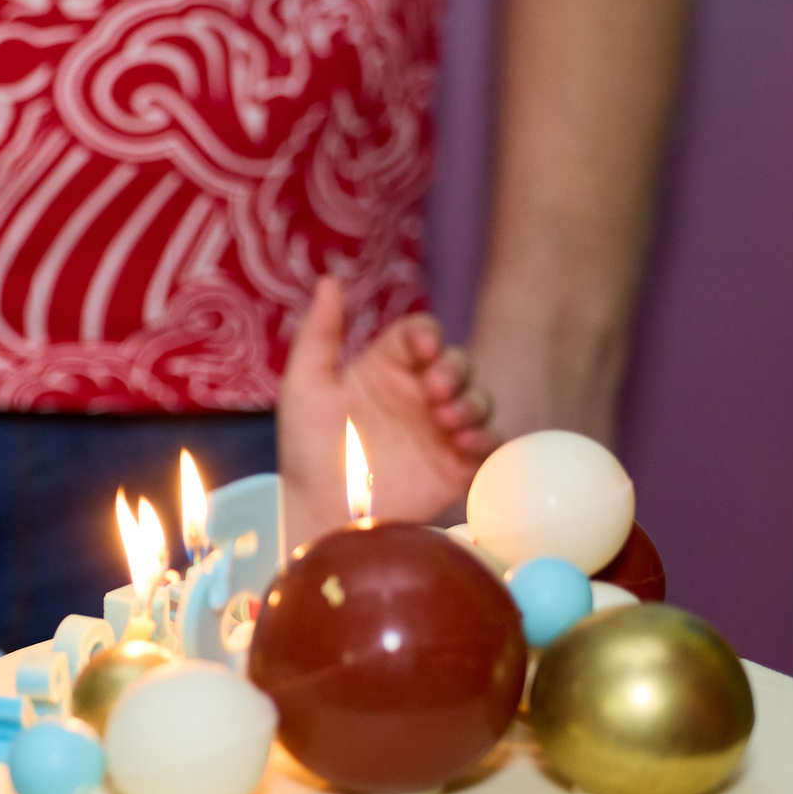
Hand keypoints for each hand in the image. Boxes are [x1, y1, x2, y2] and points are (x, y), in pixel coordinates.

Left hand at [277, 277, 494, 550]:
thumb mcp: (304, 387)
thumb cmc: (306, 452)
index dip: (428, 335)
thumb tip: (330, 280)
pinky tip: (464, 442)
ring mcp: (439, 430)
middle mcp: (416, 395)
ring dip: (471, 401)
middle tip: (434, 391)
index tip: (422, 349)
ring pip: (478, 398)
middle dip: (454, 369)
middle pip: (457, 363)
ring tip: (446, 420)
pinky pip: (488, 443)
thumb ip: (319, 334)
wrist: (320, 513)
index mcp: (385, 369)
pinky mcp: (456, 466)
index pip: (421, 334)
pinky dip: (486, 437)